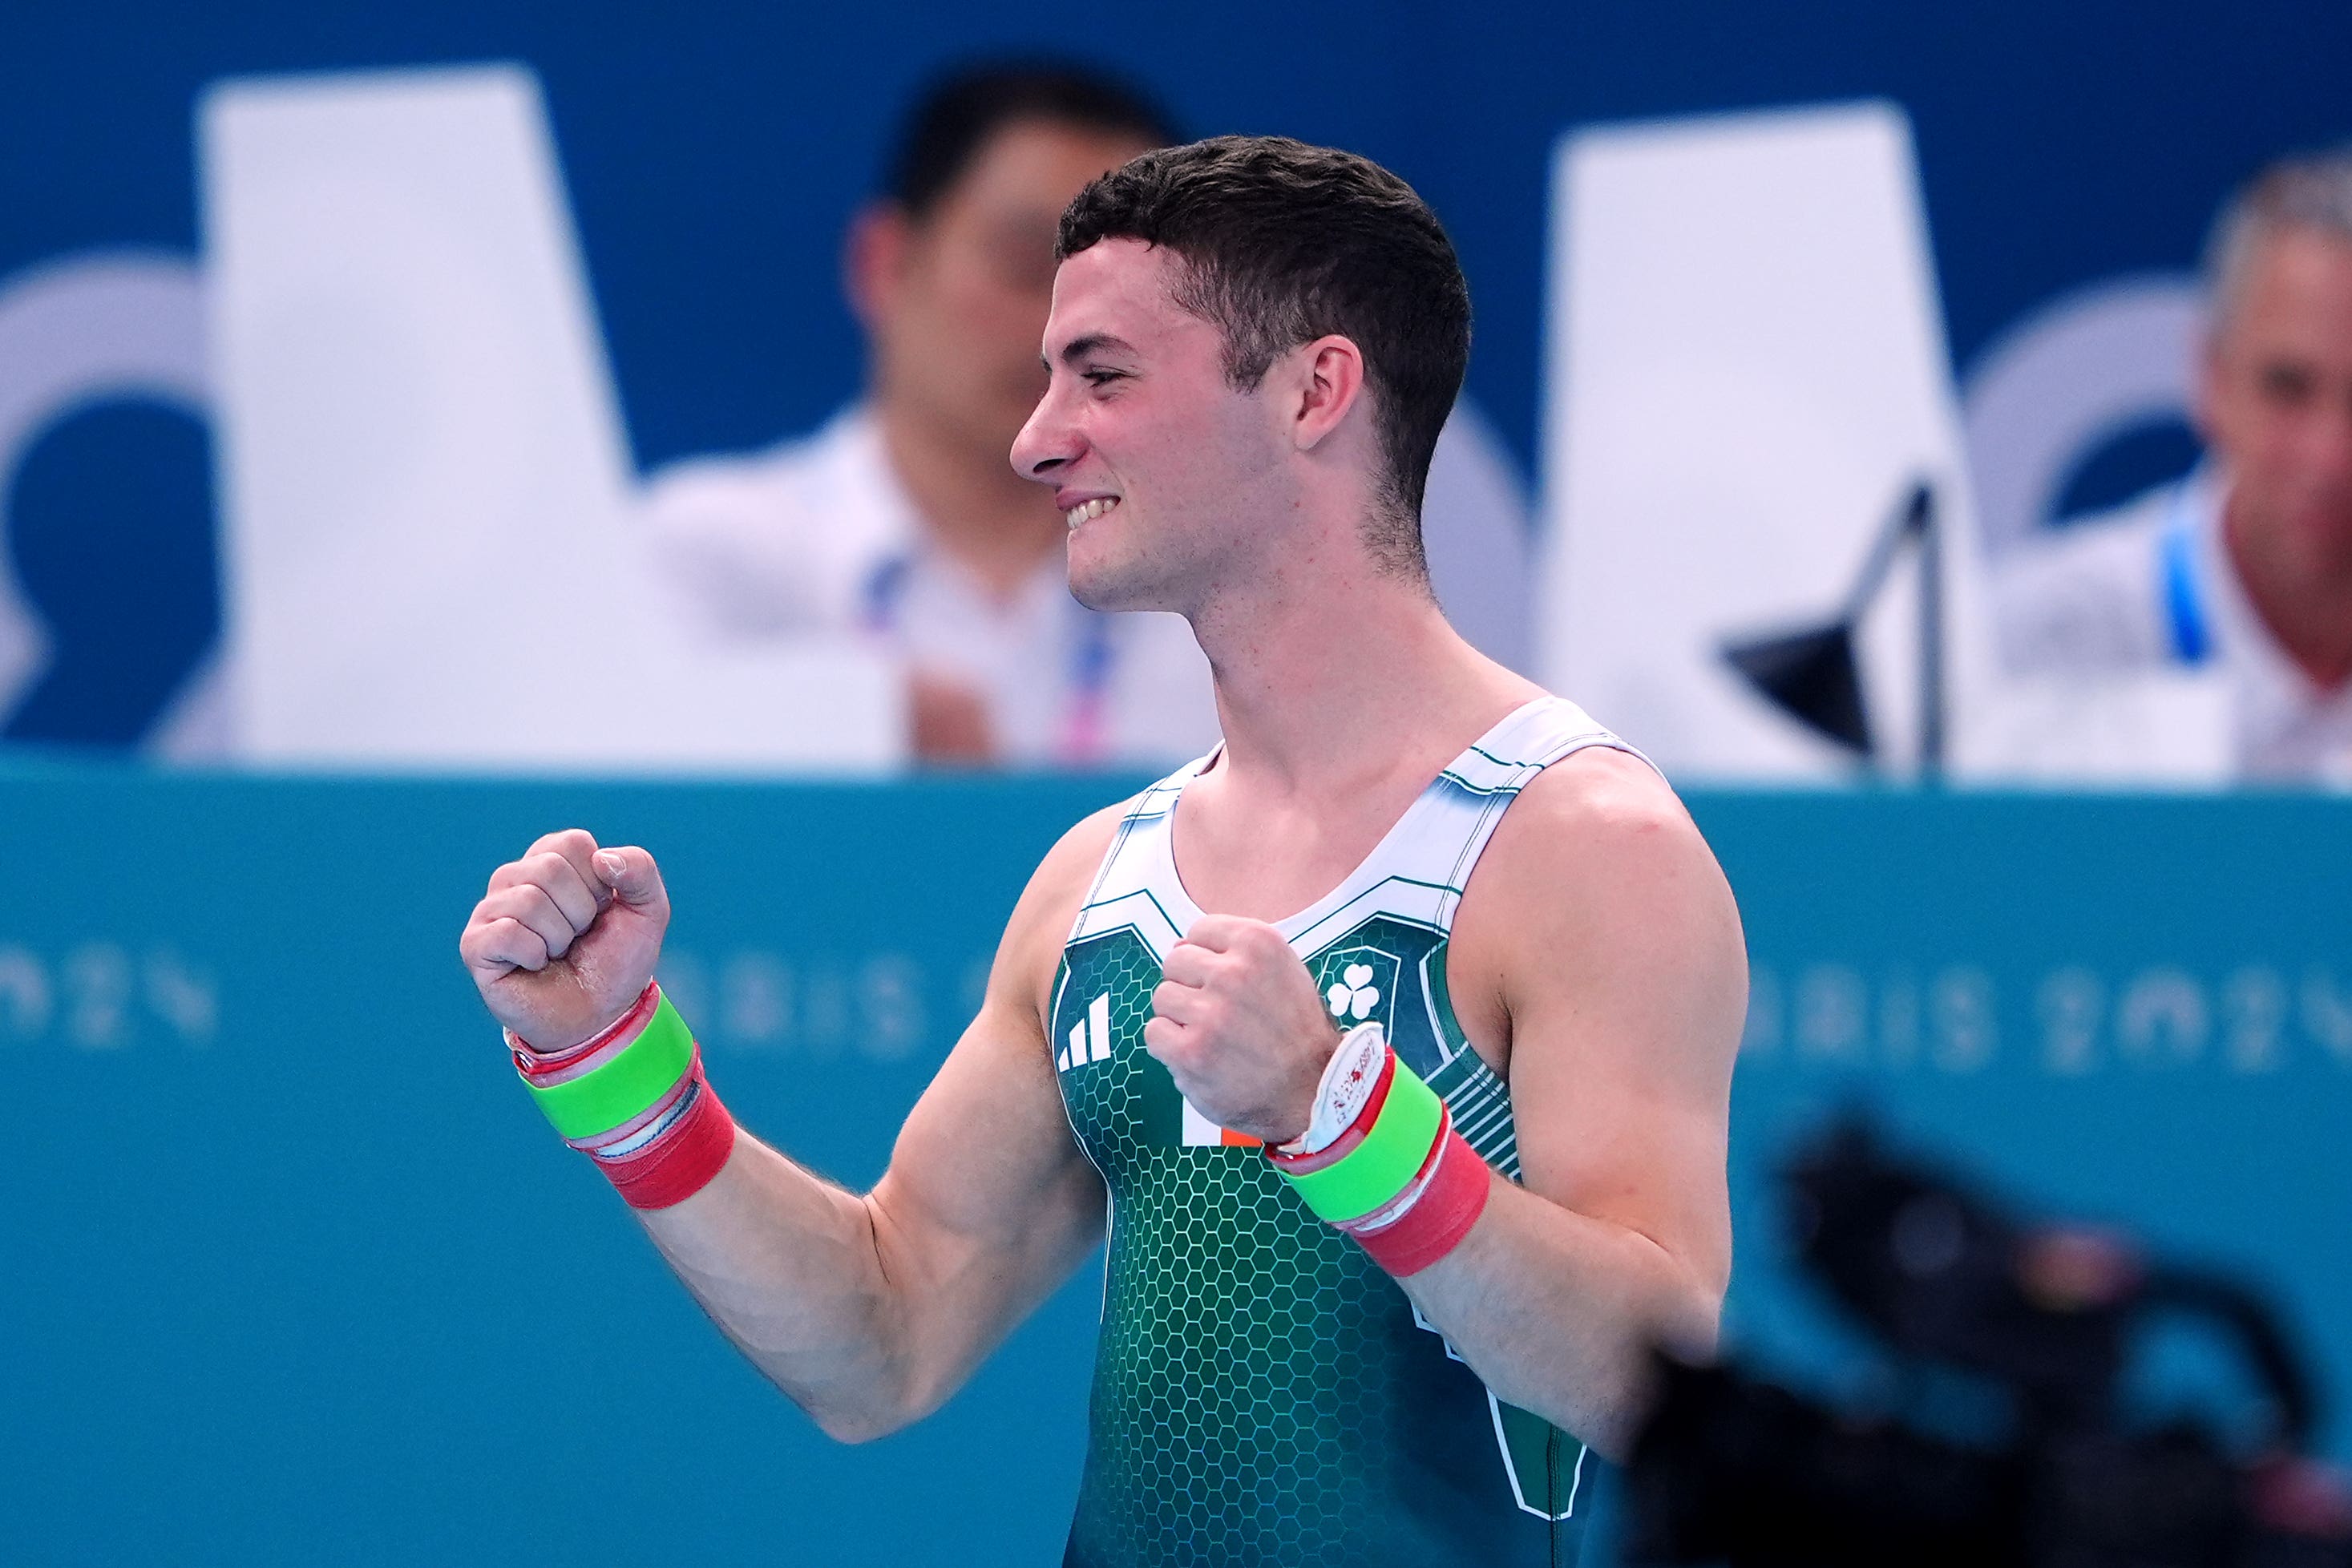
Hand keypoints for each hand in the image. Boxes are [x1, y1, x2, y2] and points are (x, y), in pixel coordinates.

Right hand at [459, 828, 670, 1050]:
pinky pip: (508, 933)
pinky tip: (535, 966)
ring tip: (557, 953)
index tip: (600, 911)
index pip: (573, 844)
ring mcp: (490, 910)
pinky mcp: (475, 945)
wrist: (600, 1015)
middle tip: (578, 937)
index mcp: (550, 858)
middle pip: (549, 869)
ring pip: (529, 901)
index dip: (599, 884)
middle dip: (580, 912)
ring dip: (560, 938)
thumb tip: (602, 858)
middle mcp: (514, 877)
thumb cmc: (616, 959)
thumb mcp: (648, 910)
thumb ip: (640, 871)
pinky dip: (535, 955)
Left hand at [1145, 914, 1339, 1143]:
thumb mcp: (1282, 971)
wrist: (1314, 1090)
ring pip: (1162, 997)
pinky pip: (1154, 1033)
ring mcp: (1211, 1013)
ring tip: (1212, 1037)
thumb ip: (1233, 953)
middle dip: (1190, 987)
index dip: (1207, 960)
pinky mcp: (1191, 1051)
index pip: (1199, 931)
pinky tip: (1200, 1057)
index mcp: (1258, 943)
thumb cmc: (1295, 1030)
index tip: (1225, 984)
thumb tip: (1178, 946)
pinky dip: (1170, 1048)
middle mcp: (1234, 973)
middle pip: (1175, 962)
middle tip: (1219, 1014)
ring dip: (1180, 1018)